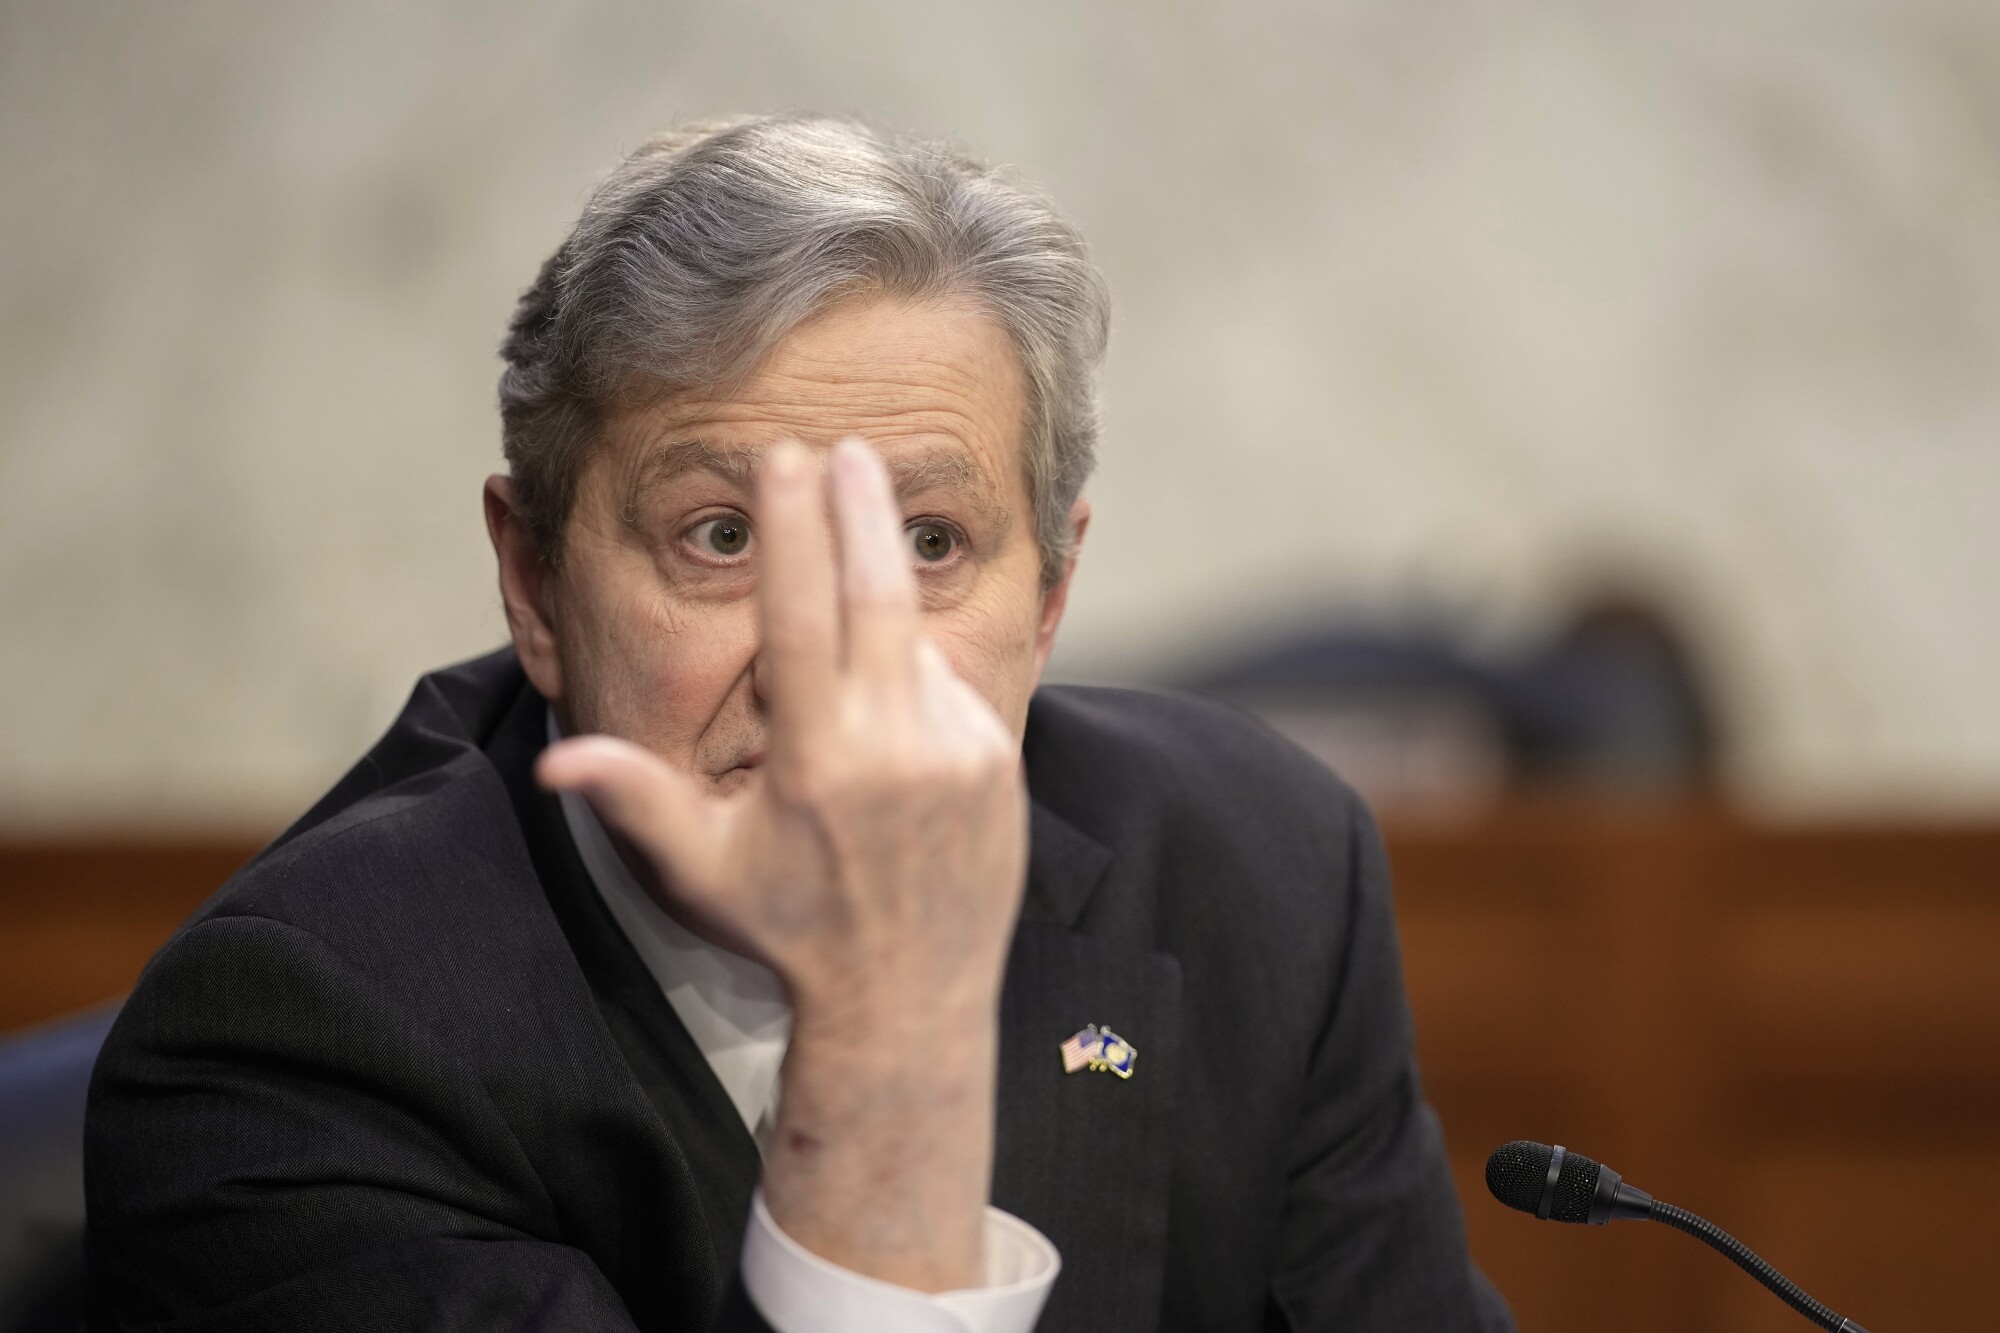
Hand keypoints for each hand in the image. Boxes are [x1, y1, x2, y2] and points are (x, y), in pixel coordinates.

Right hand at [538, 436, 1027, 1289]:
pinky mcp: (999, 759)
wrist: (906, 999)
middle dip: (859, 510)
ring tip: (861, 549)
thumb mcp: (702, 872)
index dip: (794, 527)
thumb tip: (551, 760)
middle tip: (845, 445)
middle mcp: (894, 745)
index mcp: (816, 761)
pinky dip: (918, 666)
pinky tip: (891, 683)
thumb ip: (635, 800)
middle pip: (877, 594)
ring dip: (887, 588)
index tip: (786, 457)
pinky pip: (953, 684)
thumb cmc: (789, 931)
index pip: (803, 614)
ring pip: (915, 639)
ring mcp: (957, 750)